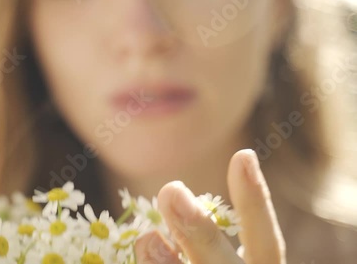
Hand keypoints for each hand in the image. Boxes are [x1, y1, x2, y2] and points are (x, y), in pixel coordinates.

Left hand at [134, 149, 285, 263]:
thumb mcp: (217, 260)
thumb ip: (201, 244)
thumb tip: (160, 215)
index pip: (265, 242)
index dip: (255, 202)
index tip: (243, 155)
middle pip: (223, 262)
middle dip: (198, 230)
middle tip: (172, 190)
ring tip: (147, 238)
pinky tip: (143, 250)